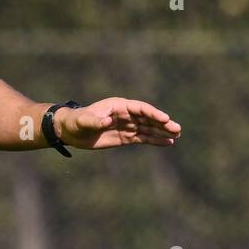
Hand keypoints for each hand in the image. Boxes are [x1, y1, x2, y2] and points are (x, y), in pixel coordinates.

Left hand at [55, 98, 180, 149]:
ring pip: (148, 128)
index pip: (140, 108)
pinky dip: (155, 140)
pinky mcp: (125, 137)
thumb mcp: (83, 121)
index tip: (164, 118)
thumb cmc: (76, 122)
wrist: (71, 131)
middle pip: (148, 118)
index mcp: (118, 106)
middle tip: (177, 129)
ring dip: (162, 132)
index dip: (152, 113)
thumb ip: (95, 120)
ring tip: (177, 135)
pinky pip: (143, 138)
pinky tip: (168, 142)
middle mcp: (126, 114)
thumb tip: (107, 121)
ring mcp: (127, 126)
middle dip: (162, 123)